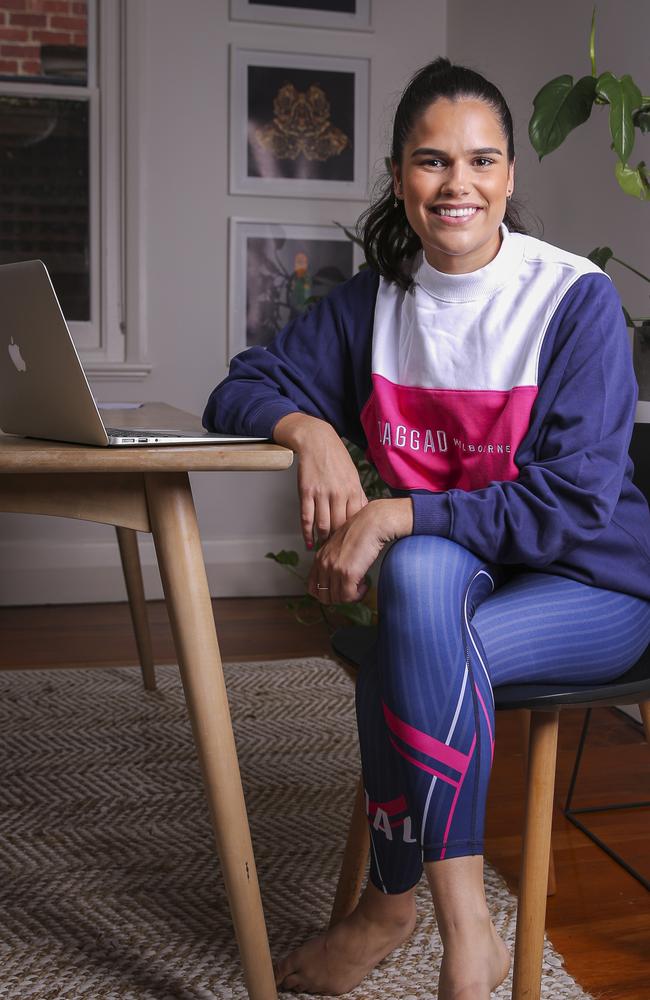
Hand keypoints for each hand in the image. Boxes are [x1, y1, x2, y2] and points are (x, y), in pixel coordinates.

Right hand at [273, 413, 367, 547]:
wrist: (317, 440)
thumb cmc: (336, 458)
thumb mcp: (353, 475)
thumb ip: (358, 496)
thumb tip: (363, 513)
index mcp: (353, 490)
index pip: (355, 520)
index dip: (354, 536)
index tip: (353, 546)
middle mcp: (338, 494)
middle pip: (340, 526)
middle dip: (338, 542)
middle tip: (337, 553)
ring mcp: (321, 493)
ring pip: (323, 525)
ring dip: (323, 540)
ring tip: (323, 550)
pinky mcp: (306, 492)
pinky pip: (306, 518)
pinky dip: (307, 533)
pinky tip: (309, 543)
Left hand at [308, 498, 412, 604]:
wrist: (372, 523)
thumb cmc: (361, 532)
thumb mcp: (340, 547)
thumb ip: (335, 561)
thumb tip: (339, 581)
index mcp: (319, 558)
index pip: (312, 588)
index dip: (326, 595)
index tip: (339, 592)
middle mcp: (324, 564)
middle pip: (324, 597)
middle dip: (340, 598)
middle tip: (352, 590)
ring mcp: (334, 569)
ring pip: (337, 599)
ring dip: (351, 596)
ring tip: (360, 585)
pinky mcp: (347, 573)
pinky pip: (349, 597)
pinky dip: (358, 595)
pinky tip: (365, 584)